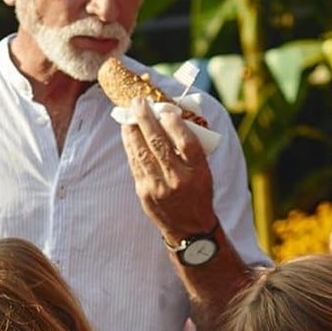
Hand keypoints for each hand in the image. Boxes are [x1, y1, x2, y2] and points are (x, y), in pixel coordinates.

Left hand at [120, 97, 217, 246]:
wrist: (189, 228)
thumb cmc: (198, 192)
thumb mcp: (204, 171)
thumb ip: (191, 149)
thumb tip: (171, 118)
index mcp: (198, 172)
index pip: (186, 143)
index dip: (175, 124)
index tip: (166, 110)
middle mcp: (178, 179)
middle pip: (160, 144)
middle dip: (147, 120)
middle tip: (139, 102)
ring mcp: (159, 188)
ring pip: (143, 153)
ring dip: (133, 131)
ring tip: (129, 114)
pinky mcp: (145, 193)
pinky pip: (135, 164)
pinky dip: (130, 146)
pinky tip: (128, 133)